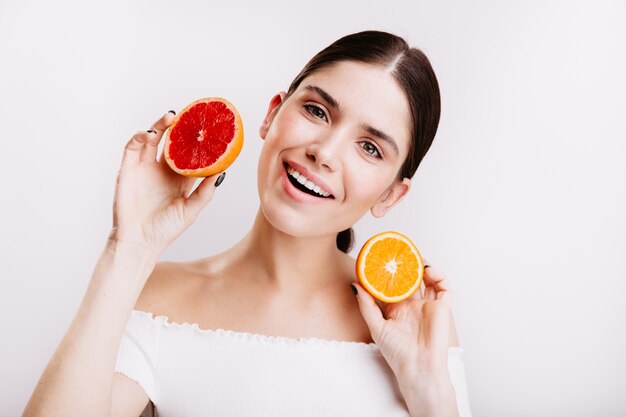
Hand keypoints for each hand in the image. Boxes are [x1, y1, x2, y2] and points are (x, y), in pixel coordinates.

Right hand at [108, 111, 223, 255]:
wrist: (140, 242)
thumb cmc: (166, 230)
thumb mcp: (192, 209)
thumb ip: (205, 191)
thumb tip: (223, 171)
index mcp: (179, 178)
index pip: (190, 152)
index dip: (198, 139)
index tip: (209, 126)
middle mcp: (162, 170)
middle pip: (171, 141)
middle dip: (180, 126)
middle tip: (191, 114)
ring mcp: (144, 168)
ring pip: (152, 139)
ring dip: (160, 125)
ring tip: (171, 117)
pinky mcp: (128, 169)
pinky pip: (132, 147)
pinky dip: (140, 136)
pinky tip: (151, 133)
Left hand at [352, 262, 452, 381]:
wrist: (418, 368)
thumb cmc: (397, 353)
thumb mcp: (376, 326)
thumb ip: (366, 305)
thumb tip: (355, 284)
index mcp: (397, 309)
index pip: (392, 284)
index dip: (388, 272)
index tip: (379, 258)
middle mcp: (412, 305)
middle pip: (410, 278)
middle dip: (406, 264)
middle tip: (398, 250)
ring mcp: (428, 305)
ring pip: (427, 279)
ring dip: (422, 265)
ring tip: (413, 256)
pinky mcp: (442, 307)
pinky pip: (444, 286)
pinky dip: (438, 275)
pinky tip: (427, 270)